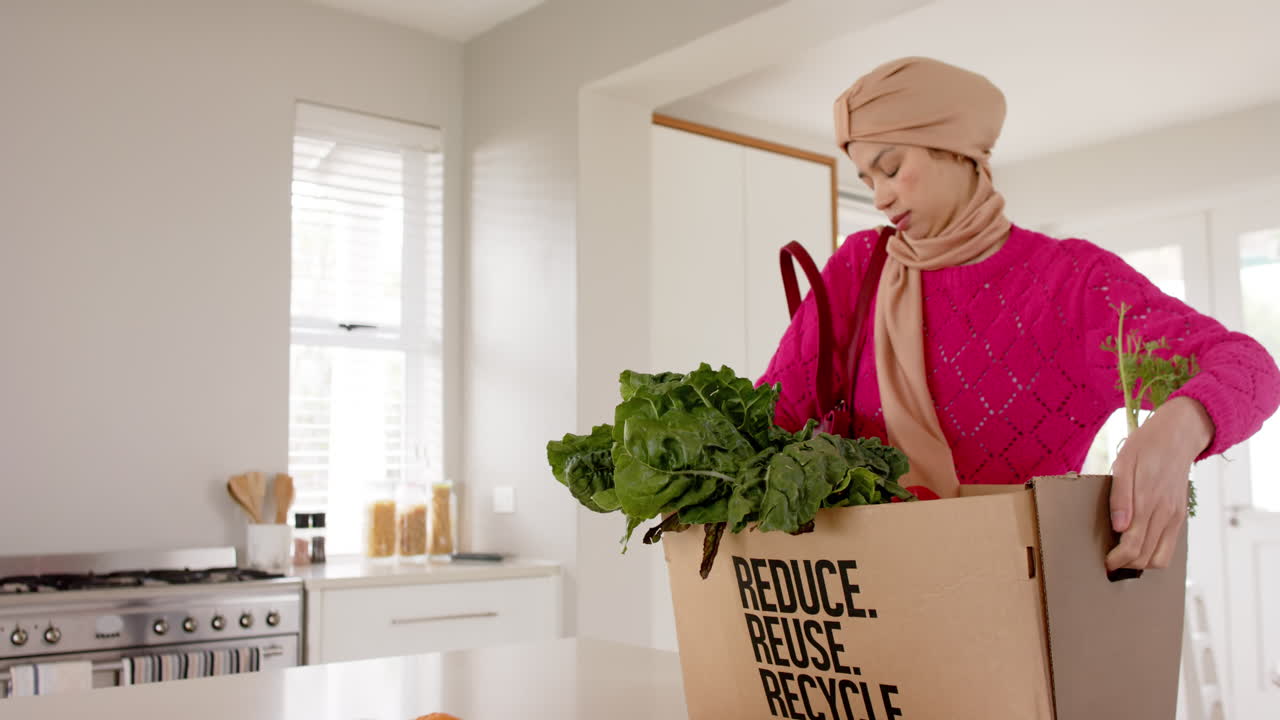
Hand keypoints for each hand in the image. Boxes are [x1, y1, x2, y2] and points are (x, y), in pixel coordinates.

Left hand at [1106, 396, 1212, 571]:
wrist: (1178, 436)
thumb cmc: (1145, 447)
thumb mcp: (1124, 465)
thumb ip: (1120, 498)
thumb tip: (1119, 529)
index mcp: (1147, 502)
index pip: (1133, 545)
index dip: (1117, 560)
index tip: (1105, 561)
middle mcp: (1165, 513)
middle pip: (1146, 557)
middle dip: (1126, 565)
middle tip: (1110, 562)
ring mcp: (1175, 516)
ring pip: (1162, 557)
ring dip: (1142, 563)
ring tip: (1124, 557)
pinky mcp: (1180, 515)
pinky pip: (1170, 546)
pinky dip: (1155, 553)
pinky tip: (1140, 546)